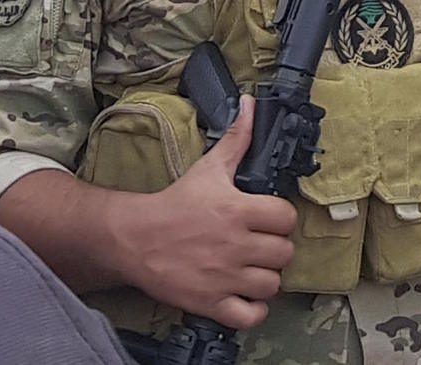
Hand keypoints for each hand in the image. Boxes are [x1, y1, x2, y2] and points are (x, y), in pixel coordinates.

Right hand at [117, 98, 294, 325]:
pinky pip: (250, 316)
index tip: (268, 220)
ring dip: (265, 279)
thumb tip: (251, 105)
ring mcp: (224, 276)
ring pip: (271, 285)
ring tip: (252, 270)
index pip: (287, 218)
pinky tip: (244, 297)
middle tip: (260, 246)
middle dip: (275, 250)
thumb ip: (237, 138)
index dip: (281, 219)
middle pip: (284, 253)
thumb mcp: (209, 168)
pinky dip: (253, 310)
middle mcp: (235, 244)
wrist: (134, 238)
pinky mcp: (210, 303)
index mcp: (238, 209)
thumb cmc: (175, 204)